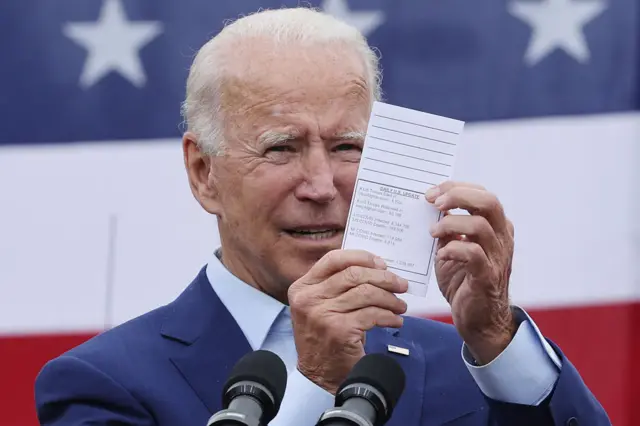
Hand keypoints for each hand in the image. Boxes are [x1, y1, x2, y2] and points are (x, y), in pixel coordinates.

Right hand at [287, 249, 408, 393]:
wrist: (319, 375)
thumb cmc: (325, 337)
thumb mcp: (320, 306)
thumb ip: (336, 285)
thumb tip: (376, 266)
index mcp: (302, 287)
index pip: (333, 259)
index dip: (361, 257)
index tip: (382, 263)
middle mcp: (308, 299)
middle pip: (354, 274)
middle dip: (383, 277)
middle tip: (401, 284)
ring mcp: (322, 315)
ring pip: (366, 293)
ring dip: (390, 299)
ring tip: (400, 305)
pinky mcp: (339, 330)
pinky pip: (373, 315)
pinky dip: (389, 316)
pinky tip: (395, 321)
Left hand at [426, 181, 515, 364]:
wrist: (479, 319)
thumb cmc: (463, 281)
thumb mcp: (451, 248)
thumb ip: (447, 229)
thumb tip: (429, 208)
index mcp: (496, 226)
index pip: (481, 194)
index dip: (455, 188)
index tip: (431, 194)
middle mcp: (502, 238)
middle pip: (488, 201)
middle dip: (458, 196)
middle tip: (434, 203)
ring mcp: (497, 257)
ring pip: (480, 226)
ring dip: (451, 223)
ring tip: (432, 233)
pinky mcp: (487, 277)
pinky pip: (474, 254)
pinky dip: (453, 249)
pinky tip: (441, 255)